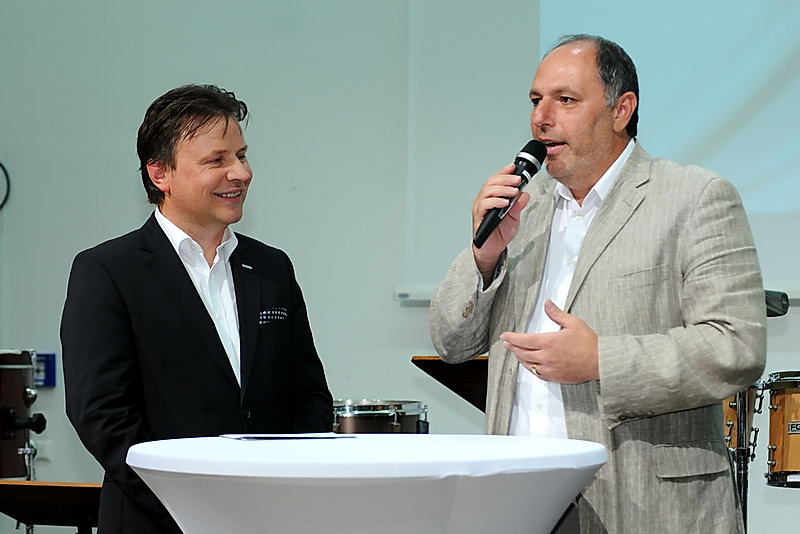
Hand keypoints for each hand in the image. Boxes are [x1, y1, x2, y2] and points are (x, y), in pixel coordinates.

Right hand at [471, 163, 529, 281]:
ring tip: (513, 191)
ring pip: (487, 191)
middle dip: (505, 178)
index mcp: (492, 197)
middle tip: (517, 179)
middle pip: (491, 183)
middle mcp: (484, 200)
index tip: (513, 167)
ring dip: (502, 189)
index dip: (504, 172)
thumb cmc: (499, 233)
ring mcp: (480, 208)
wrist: (492, 249)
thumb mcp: (514, 217)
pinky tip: (504, 202)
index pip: (496, 180)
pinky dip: (495, 201)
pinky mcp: (479, 217)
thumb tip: (525, 194)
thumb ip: (518, 205)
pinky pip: (484, 205)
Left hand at [500, 300, 598, 383]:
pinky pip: (537, 374)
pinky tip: (530, 364)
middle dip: (512, 347)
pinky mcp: (555, 377)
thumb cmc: (589, 343)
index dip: (511, 338)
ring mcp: (549, 369)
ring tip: (516, 352)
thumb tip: (547, 304)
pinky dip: (530, 368)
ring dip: (520, 358)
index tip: (505, 336)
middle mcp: (546, 357)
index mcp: (549, 342)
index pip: (523, 340)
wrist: (600, 362)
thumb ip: (556, 313)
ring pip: (528, 364)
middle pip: (522, 353)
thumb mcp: (573, 323)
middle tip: (507, 343)